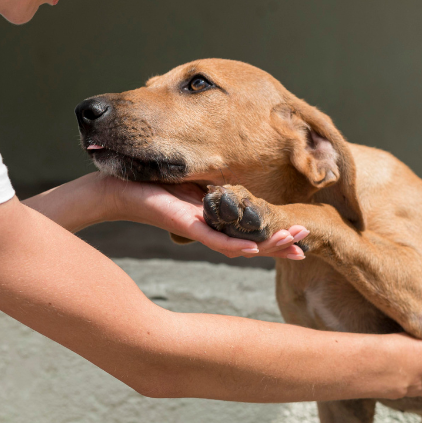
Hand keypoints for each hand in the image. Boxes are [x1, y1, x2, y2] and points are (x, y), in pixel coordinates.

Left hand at [95, 173, 307, 259]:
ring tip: (295, 244)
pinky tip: (254, 249)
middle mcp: (210, 228)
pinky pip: (213, 239)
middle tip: (306, 244)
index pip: (251, 231)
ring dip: (268, 246)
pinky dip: (235, 245)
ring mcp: (198, 229)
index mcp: (214, 218)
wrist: (115, 188)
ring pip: (239, 245)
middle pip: (251, 242)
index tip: (303, 238)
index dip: (277, 236)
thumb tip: (238, 173)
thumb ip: (215, 182)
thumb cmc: (149, 182)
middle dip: (281, 243)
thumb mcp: (192, 178)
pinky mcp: (184, 224)